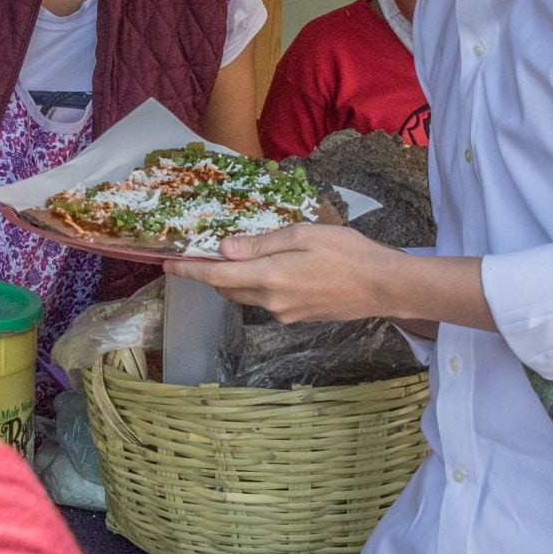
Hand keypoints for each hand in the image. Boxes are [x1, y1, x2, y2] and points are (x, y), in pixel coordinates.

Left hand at [162, 224, 398, 322]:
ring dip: (239, 279)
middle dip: (214, 273)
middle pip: (228, 289)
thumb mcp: (303, 235)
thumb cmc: (348, 253)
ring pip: (248, 296)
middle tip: (209, 252)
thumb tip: (223, 250)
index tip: (166, 265)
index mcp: (270, 277)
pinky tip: (279, 269)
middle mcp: (272, 302)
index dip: (189, 271)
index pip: (217, 276)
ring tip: (248, 256)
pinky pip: (268, 302)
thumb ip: (260, 244)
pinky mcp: (299, 318)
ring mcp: (286, 314)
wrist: (385, 287)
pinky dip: (261, 286)